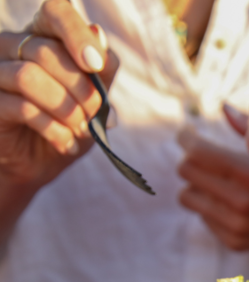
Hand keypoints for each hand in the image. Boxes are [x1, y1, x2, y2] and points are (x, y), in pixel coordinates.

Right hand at [0, 0, 118, 189]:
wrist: (40, 164)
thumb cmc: (69, 124)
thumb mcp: (95, 99)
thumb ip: (102, 69)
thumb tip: (98, 33)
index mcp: (43, 36)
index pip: (56, 11)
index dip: (77, 33)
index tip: (95, 64)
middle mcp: (13, 46)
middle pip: (47, 51)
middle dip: (80, 89)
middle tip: (93, 116)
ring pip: (30, 77)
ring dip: (65, 109)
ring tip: (80, 130)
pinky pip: (21, 107)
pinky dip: (53, 129)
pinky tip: (66, 143)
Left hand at [177, 110, 248, 257]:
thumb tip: (224, 108)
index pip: (197, 153)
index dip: (188, 139)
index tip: (189, 133)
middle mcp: (242, 203)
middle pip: (187, 172)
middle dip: (192, 158)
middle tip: (201, 152)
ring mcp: (237, 225)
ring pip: (189, 196)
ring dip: (198, 184)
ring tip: (215, 176)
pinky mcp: (235, 241)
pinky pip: (204, 217)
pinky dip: (212, 206)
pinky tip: (231, 199)